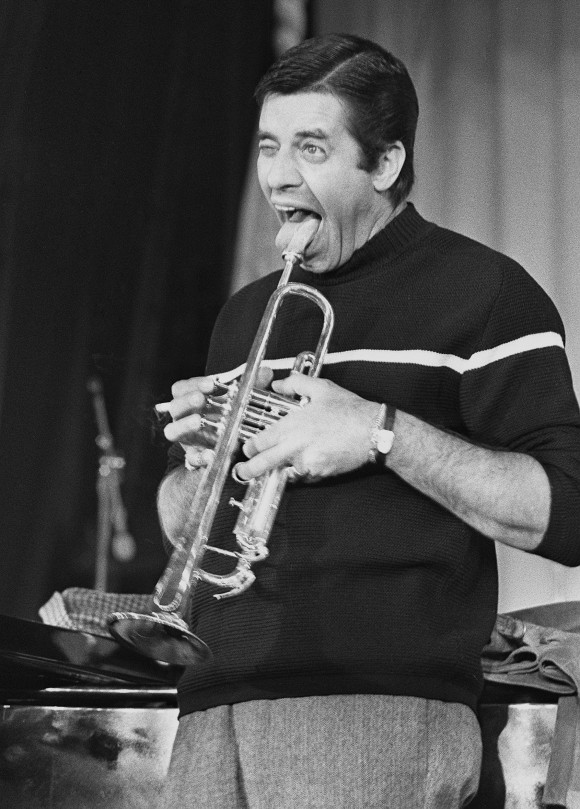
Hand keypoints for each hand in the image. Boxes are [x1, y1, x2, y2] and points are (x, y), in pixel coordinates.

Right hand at [156, 368, 274, 468]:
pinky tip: (210, 454)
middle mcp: (184, 417)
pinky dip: (199, 456)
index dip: (195, 384)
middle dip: (187, 401)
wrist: (228, 449)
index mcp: (191, 400)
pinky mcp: (193, 457)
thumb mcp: (243, 400)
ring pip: (172, 430)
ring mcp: (186, 438)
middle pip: (175, 406)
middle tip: (200, 399)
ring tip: (197, 422)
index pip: (183, 388)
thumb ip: (253, 386)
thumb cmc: (229, 417)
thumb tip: (266, 372)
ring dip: (184, 425)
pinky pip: (190, 458)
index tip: (212, 383)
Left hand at [235, 373, 380, 481]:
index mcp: (291, 427)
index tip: (247, 449)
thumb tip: (280, 384)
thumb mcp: (321, 389)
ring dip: (281, 468)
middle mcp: (295, 448)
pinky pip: (304, 475)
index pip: (259, 442)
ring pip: (284, 471)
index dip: (249, 447)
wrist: (373, 431)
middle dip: (249, 470)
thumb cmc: (349, 411)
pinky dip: (303, 470)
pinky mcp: (320, 475)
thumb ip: (295, 384)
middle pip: (262, 464)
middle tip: (242, 472)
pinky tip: (311, 458)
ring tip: (285, 461)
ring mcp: (307, 464)